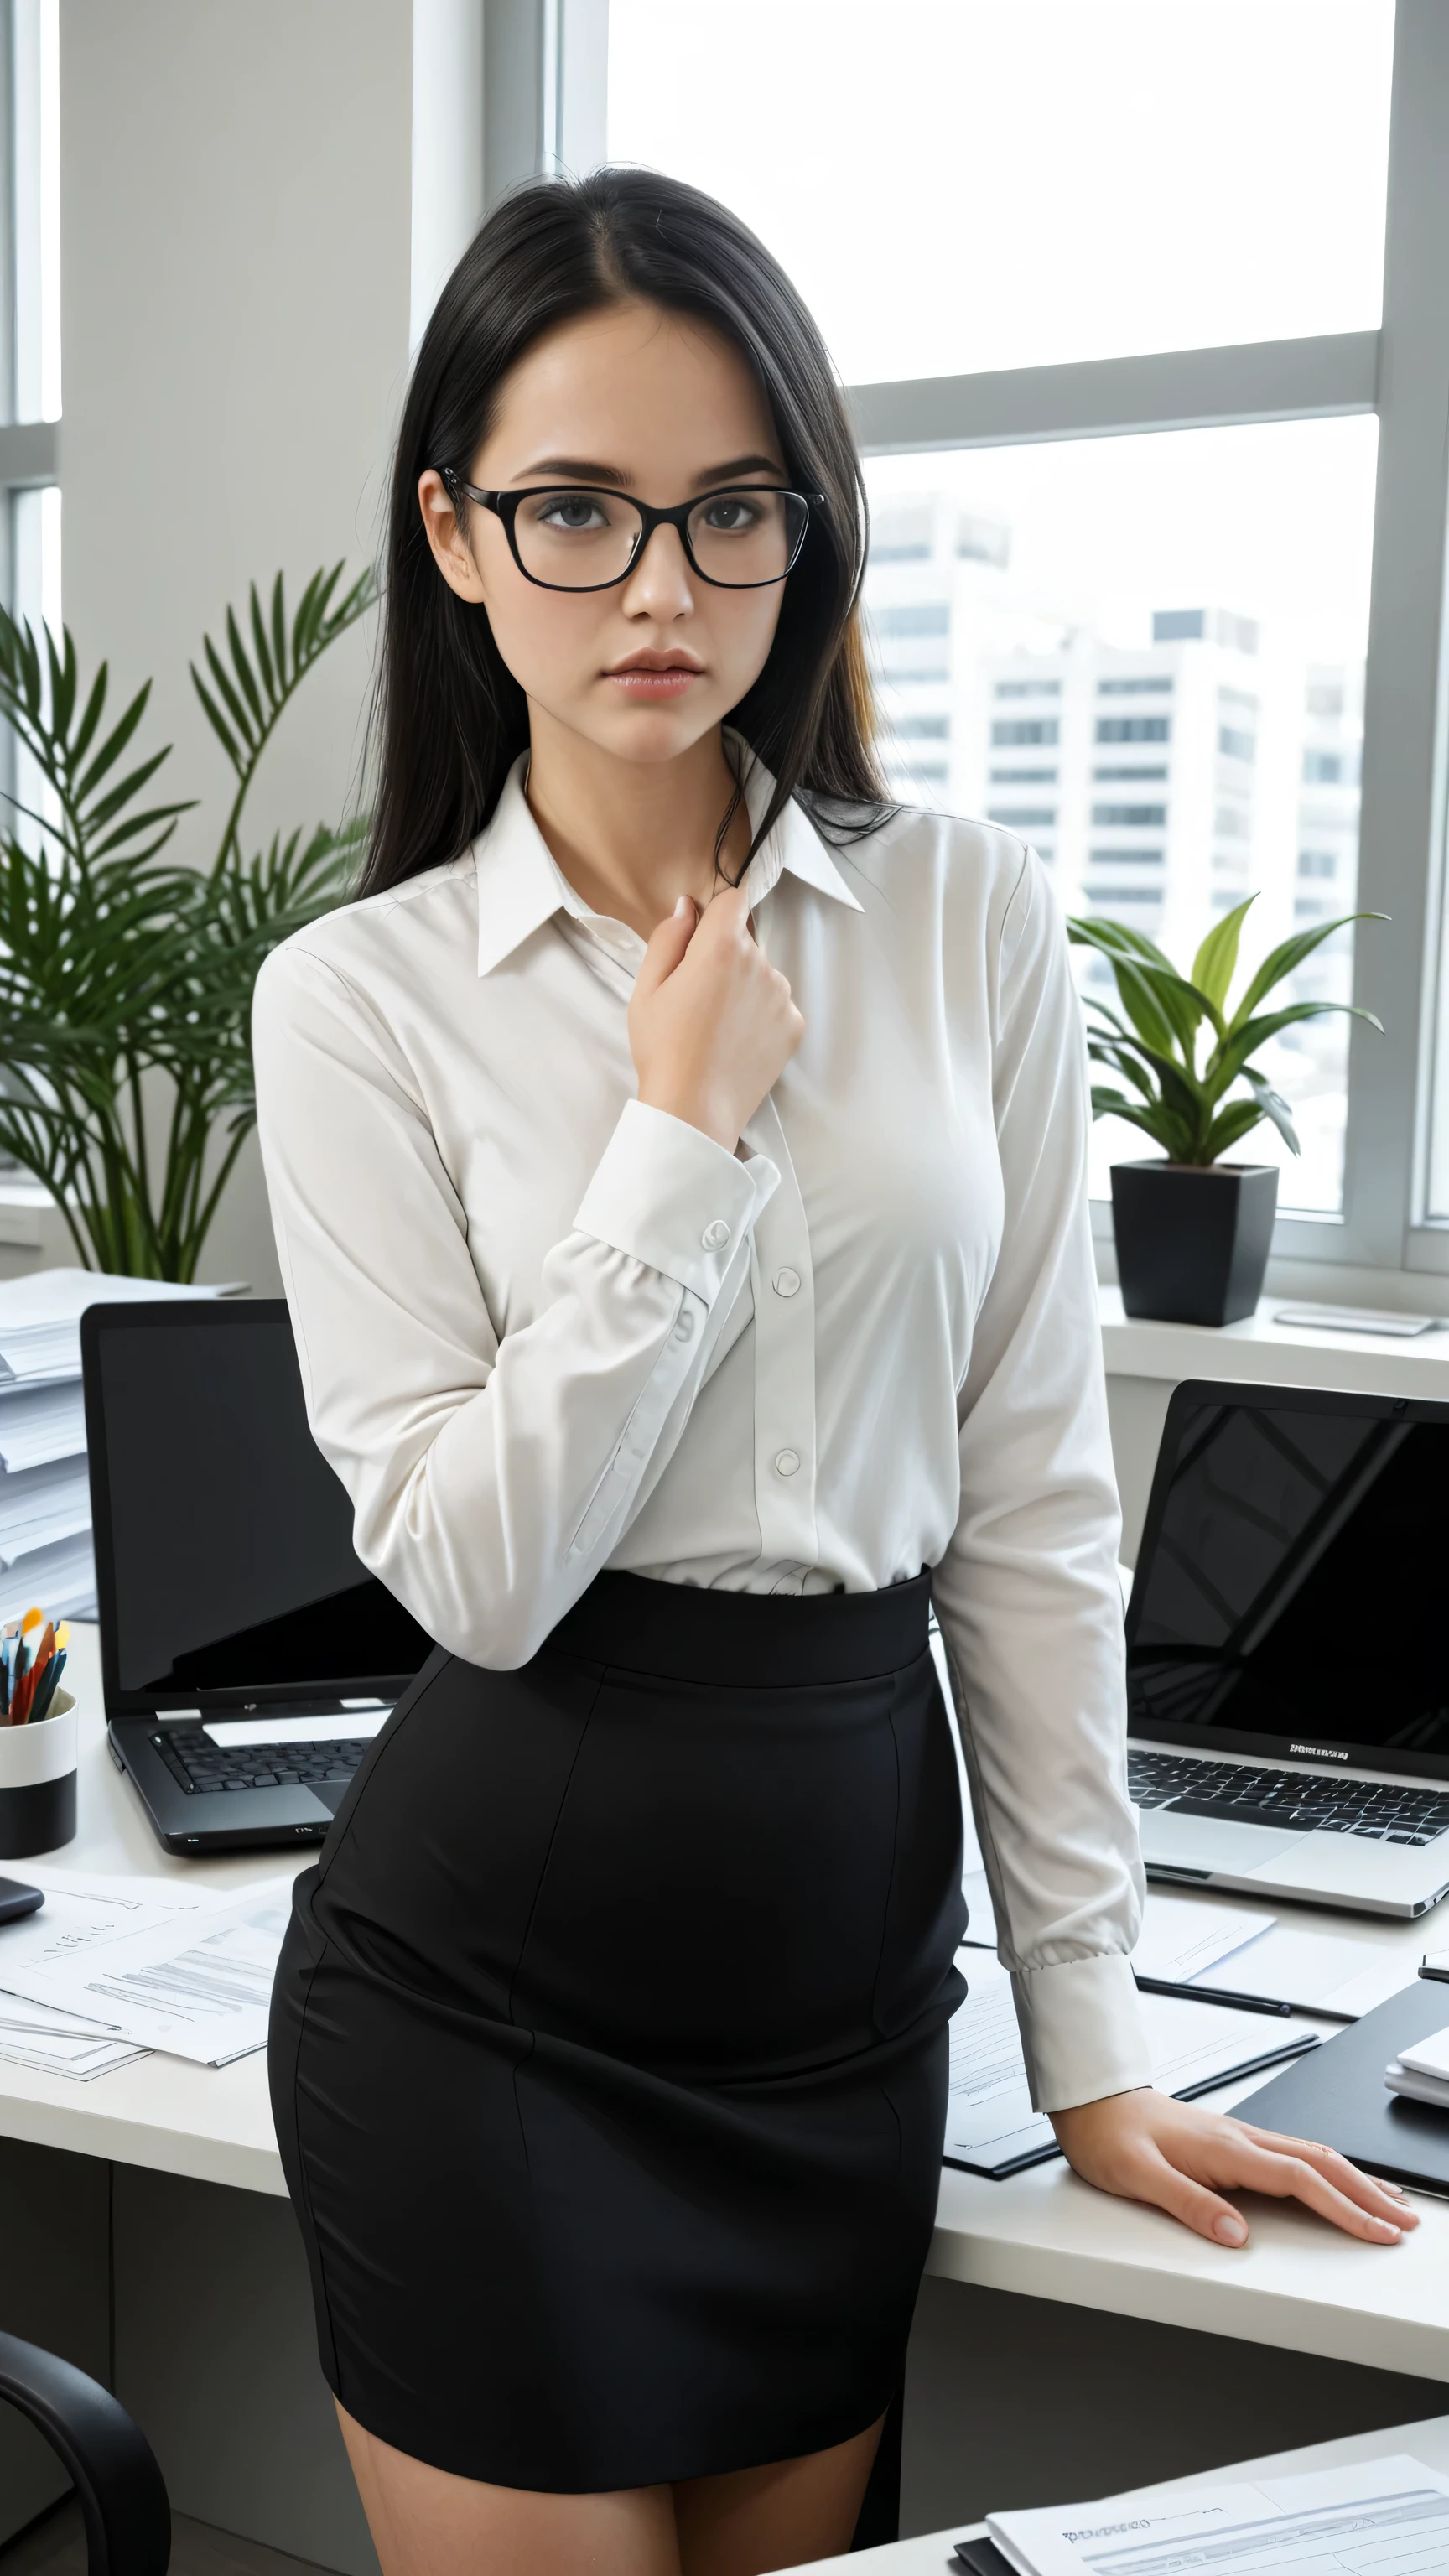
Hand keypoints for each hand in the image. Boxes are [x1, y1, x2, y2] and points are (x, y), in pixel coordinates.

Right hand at [629, 886, 804, 1150]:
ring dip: (745, 986)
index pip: (734, 900)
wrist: (694, 1109)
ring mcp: (783, 996)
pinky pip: (777, 1005)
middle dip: (724, 956)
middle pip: (746, 941)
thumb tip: (687, 907)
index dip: (715, 915)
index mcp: (722, 947)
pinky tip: (736, 1041)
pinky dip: (760, 1015)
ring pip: (763, 974)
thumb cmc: (663, 1048)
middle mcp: (762, 964)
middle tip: (697, 998)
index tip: (700, 939)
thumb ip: (668, 937)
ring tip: (717, 1026)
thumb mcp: (647, 988)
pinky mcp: (794, 1026)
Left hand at [1050, 2088, 1416, 2247]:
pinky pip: (1294, 2154)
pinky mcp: (1232, 2140)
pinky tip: (1335, 2180)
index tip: (1378, 2233)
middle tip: (1406, 2222)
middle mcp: (1239, 2138)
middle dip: (1368, 2194)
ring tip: (1390, 2203)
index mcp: (1225, 2149)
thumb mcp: (1138, 2177)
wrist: (1091, 2099)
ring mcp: (1238, 2137)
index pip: (1301, 2180)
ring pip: (1313, 2155)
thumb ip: (1189, 2205)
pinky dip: (1327, 2170)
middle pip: (1321, 2163)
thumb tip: (1236, 2236)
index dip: (1346, 2209)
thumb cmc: (1109, 2135)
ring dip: (1356, 2180)